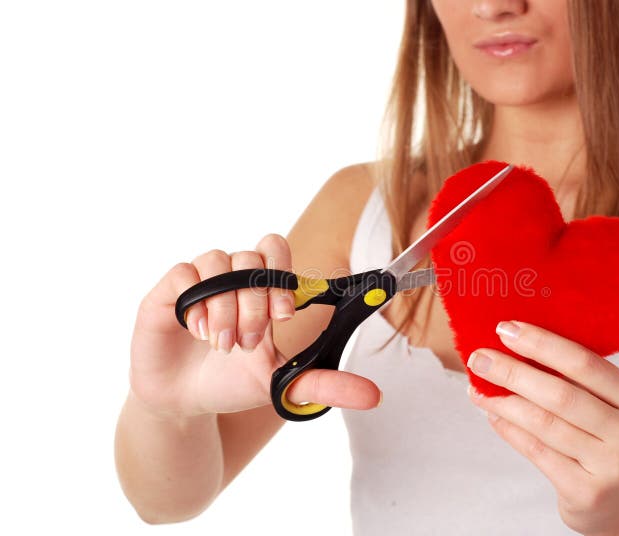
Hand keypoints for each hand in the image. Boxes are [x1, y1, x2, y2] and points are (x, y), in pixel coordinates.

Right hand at [129, 233, 379, 419]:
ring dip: (225, 307)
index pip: (275, 250)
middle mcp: (231, 278)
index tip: (285, 314)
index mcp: (261, 290)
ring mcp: (199, 282)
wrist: (183, 403)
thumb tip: (374, 396)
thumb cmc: (232, 383)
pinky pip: (183, 273)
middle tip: (250, 342)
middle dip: (255, 302)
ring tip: (223, 345)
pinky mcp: (168, 293)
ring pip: (218, 263)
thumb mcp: (282, 384)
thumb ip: (326, 385)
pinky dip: (195, 302)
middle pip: (251, 259)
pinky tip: (199, 332)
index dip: (282, 274)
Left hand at [466, 320, 618, 534]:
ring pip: (544, 424)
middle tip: (479, 358)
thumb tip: (512, 342)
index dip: (542, 344)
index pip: (585, 363)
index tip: (506, 329)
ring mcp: (611, 466)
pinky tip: (492, 415)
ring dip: (504, 402)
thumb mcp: (603, 407)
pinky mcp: (586, 492)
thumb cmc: (600, 440)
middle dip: (513, 372)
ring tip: (478, 387)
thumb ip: (571, 379)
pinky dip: (509, 430)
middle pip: (561, 394)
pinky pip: (536, 451)